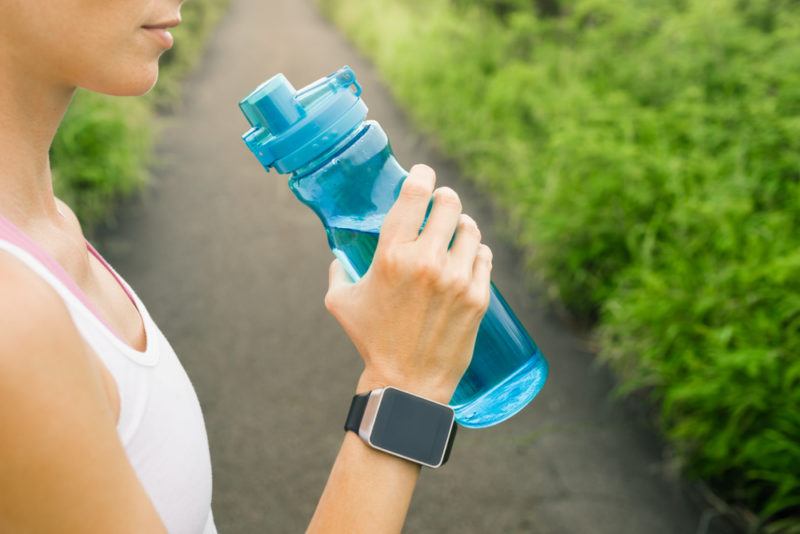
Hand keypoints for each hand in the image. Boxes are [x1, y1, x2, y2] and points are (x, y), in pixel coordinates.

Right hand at [323, 164, 492, 403]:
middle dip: (443, 199)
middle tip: (440, 205)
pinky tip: (466, 258)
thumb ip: (337, 271)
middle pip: (449, 203)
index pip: (415, 194)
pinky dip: (475, 252)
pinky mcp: (478, 296)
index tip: (424, 173)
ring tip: (454, 233)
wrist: (407, 382)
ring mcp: (456, 279)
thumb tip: (339, 255)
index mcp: (391, 255)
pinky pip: (483, 256)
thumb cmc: (371, 340)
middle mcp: (426, 261)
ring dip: (461, 226)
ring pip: (470, 228)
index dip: (422, 175)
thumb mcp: (341, 302)